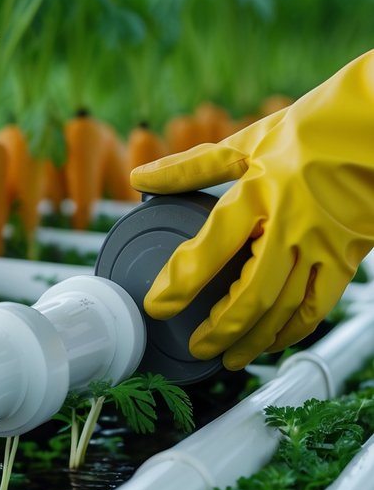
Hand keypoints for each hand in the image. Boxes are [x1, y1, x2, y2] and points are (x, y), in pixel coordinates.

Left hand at [133, 53, 373, 368]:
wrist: (371, 131)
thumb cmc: (307, 133)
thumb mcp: (245, 145)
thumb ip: (191, 167)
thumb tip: (140, 177)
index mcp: (258, 191)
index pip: (212, 245)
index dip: (181, 281)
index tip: (158, 304)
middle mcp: (290, 224)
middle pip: (252, 292)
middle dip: (221, 328)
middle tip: (198, 346)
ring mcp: (322, 245)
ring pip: (286, 307)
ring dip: (255, 339)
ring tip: (229, 358)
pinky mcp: (346, 257)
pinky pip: (317, 306)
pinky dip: (293, 331)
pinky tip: (272, 342)